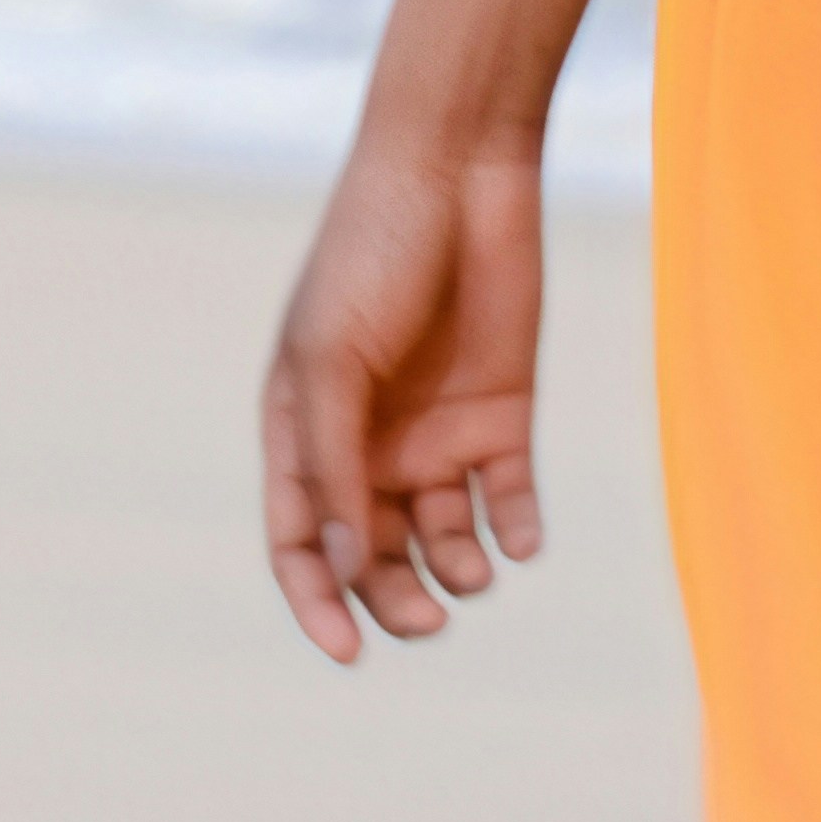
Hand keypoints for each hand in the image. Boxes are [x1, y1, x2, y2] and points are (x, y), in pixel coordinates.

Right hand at [262, 131, 548, 663]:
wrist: (459, 169)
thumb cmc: (371, 252)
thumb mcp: (332, 358)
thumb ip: (335, 464)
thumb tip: (346, 566)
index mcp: (304, 431)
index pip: (301, 544)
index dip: (318, 603)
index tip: (350, 652)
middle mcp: (369, 445)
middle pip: (375, 555)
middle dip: (396, 597)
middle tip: (430, 616)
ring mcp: (437, 433)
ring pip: (442, 540)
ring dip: (456, 570)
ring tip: (476, 571)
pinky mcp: (504, 415)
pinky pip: (508, 498)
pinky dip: (515, 531)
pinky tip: (520, 541)